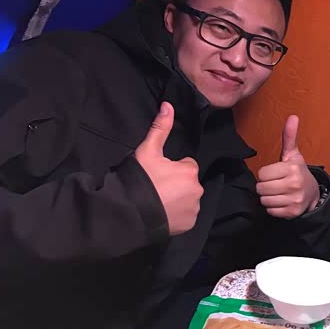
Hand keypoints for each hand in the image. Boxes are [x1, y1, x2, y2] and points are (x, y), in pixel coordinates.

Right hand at [135, 102, 203, 235]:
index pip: (186, 164)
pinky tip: (162, 213)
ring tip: (158, 201)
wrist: (131, 213)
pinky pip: (186, 215)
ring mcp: (195, 208)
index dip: (171, 167)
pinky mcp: (190, 223)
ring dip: (178, 199)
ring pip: (188, 198)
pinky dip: (177, 214)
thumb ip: (160, 128)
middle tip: (156, 188)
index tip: (157, 174)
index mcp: (190, 170)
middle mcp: (198, 189)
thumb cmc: (141, 179)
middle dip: (176, 183)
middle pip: (188, 182)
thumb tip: (168, 105)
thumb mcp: (148, 151)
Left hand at [256, 115, 319, 218]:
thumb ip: (289, 136)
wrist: (312, 193)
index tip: (275, 174)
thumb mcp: (293, 155)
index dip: (266, 174)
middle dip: (265, 186)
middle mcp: (294, 184)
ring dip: (268, 197)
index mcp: (292, 168)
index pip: (262, 174)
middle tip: (275, 183)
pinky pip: (270, 211)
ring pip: (264, 200)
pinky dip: (273, 208)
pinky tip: (281, 201)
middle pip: (261, 188)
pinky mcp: (292, 212)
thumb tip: (293, 116)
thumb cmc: (297, 172)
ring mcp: (294, 199)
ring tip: (278, 192)